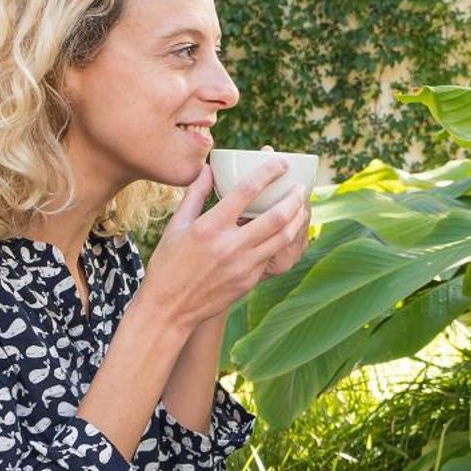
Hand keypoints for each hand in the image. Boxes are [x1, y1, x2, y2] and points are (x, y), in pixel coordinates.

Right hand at [140, 156, 309, 329]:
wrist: (169, 309)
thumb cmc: (168, 264)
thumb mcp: (176, 225)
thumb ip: (195, 194)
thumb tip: (207, 168)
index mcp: (210, 227)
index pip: (246, 191)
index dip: (268, 172)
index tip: (280, 161)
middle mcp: (230, 245)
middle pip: (275, 216)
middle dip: (294, 198)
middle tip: (302, 186)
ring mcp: (243, 266)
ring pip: (282, 238)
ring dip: (297, 219)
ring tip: (303, 207)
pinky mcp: (249, 281)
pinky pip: (272, 256)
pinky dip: (283, 241)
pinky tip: (288, 231)